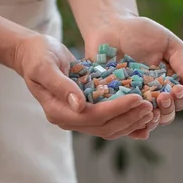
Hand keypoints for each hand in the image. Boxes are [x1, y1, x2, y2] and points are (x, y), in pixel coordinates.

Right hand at [13, 33, 153, 138]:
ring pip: (109, 128)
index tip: (137, 98)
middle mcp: (68, 119)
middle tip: (150, 106)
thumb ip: (61, 85)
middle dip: (129, 118)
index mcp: (57, 111)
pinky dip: (126, 119)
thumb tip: (79, 105)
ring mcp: (77, 117)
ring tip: (151, 110)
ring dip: (131, 121)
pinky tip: (143, 114)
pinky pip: (108, 120)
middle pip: (104, 127)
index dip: (117, 109)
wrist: (31, 54)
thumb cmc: (37, 55)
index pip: (92, 116)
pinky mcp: (85, 110)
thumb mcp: (45, 66)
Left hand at [86, 15, 182, 138]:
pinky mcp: (113, 102)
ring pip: (145, 120)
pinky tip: (130, 119)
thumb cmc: (141, 32)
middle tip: (162, 97)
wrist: (109, 26)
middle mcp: (152, 96)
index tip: (177, 89)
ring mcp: (132, 101)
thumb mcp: (167, 44)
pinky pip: (122, 117)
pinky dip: (128, 124)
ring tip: (149, 110)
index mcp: (168, 84)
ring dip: (150, 119)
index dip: (181, 98)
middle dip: (167, 109)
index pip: (181, 100)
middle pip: (166, 115)